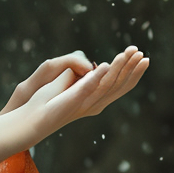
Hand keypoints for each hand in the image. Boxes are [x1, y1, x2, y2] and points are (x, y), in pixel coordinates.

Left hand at [0, 46, 148, 162]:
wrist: (30, 118)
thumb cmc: (45, 102)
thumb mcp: (66, 82)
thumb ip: (79, 72)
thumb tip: (89, 63)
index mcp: (94, 99)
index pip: (119, 85)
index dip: (132, 72)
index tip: (143, 57)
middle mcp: (93, 103)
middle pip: (118, 85)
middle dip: (132, 69)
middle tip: (143, 54)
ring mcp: (83, 103)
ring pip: (107, 84)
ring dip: (119, 67)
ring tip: (129, 53)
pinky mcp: (72, 101)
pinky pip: (87, 87)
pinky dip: (97, 76)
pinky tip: (105, 64)